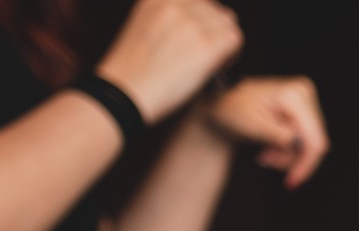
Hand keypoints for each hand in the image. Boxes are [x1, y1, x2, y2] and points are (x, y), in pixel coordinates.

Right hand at [95, 0, 242, 124]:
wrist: (125, 93)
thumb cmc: (134, 70)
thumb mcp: (145, 26)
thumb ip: (171, 18)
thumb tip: (206, 19)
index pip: (200, 1)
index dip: (205, 20)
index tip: (200, 38)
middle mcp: (174, 4)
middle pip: (216, 10)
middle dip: (216, 32)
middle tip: (208, 54)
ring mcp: (190, 24)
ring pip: (227, 23)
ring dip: (225, 42)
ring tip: (212, 61)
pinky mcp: (204, 45)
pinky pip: (234, 38)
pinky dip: (232, 53)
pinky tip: (218, 67)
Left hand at [201, 77, 328, 188]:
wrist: (222, 99)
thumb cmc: (231, 107)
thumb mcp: (253, 125)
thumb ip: (279, 136)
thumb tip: (300, 147)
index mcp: (294, 96)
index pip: (314, 139)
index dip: (306, 164)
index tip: (293, 181)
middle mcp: (304, 94)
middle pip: (313, 142)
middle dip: (291, 158)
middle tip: (267, 160)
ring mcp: (305, 100)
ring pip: (309, 142)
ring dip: (287, 154)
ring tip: (265, 153)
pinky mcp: (302, 108)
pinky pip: (304, 137)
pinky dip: (288, 147)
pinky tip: (271, 146)